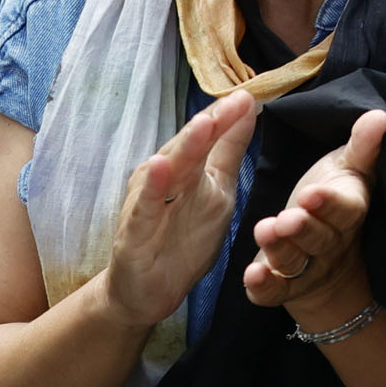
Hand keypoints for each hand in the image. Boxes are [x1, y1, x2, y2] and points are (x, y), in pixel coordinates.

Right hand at [103, 91, 259, 331]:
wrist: (146, 292)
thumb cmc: (181, 239)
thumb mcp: (216, 193)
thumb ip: (228, 151)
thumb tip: (248, 107)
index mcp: (186, 169)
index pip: (208, 137)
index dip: (227, 116)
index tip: (251, 94)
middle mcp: (165, 179)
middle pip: (191, 148)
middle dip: (212, 124)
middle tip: (234, 102)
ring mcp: (148, 202)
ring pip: (169, 171)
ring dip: (185, 146)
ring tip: (203, 124)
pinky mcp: (134, 231)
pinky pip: (145, 207)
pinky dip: (153, 187)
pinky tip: (159, 167)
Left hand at [247, 104, 385, 328]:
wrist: (332, 259)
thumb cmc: (335, 199)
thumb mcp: (348, 170)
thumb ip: (361, 147)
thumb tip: (378, 116)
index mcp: (349, 212)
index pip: (345, 210)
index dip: (329, 204)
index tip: (311, 193)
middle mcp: (331, 244)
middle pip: (319, 239)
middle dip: (302, 229)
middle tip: (285, 219)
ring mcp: (309, 268)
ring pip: (295, 263)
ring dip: (279, 250)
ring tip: (263, 232)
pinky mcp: (286, 286)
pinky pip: (275, 292)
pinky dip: (263, 287)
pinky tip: (251, 276)